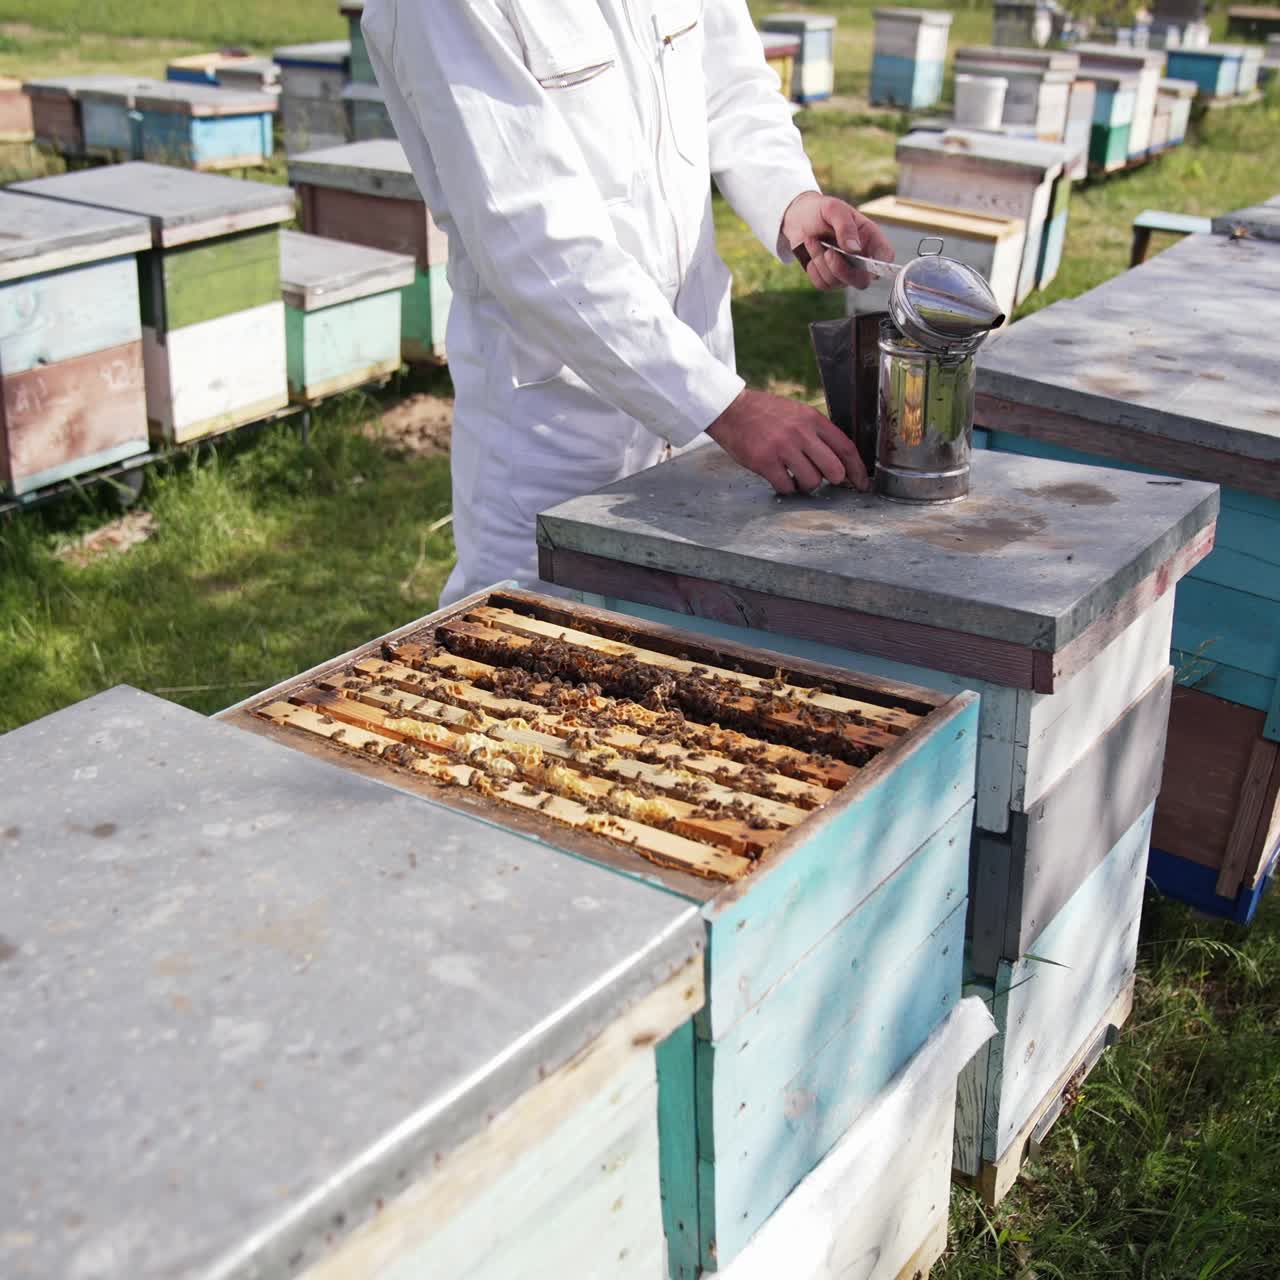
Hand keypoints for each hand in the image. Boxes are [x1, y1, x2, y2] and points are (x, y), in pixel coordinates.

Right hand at [706, 388, 869, 494]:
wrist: (731, 410)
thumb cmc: (765, 414)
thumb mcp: (797, 413)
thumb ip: (816, 432)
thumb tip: (837, 459)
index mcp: (812, 419)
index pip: (846, 447)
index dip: (858, 469)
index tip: (862, 483)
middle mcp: (801, 433)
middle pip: (834, 469)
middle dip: (832, 480)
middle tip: (822, 478)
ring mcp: (783, 448)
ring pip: (811, 481)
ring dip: (805, 484)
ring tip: (794, 474)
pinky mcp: (765, 462)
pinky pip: (786, 487)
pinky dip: (786, 487)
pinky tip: (779, 477)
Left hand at [781, 191, 895, 290]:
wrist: (799, 218)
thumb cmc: (821, 211)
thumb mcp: (833, 209)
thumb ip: (845, 227)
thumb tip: (854, 249)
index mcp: (870, 238)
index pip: (885, 257)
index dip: (881, 264)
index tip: (862, 257)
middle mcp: (861, 258)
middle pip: (862, 280)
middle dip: (841, 269)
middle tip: (827, 252)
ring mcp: (846, 271)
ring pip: (838, 282)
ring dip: (821, 262)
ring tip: (813, 241)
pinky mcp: (829, 279)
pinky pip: (823, 285)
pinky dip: (814, 270)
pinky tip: (813, 253)